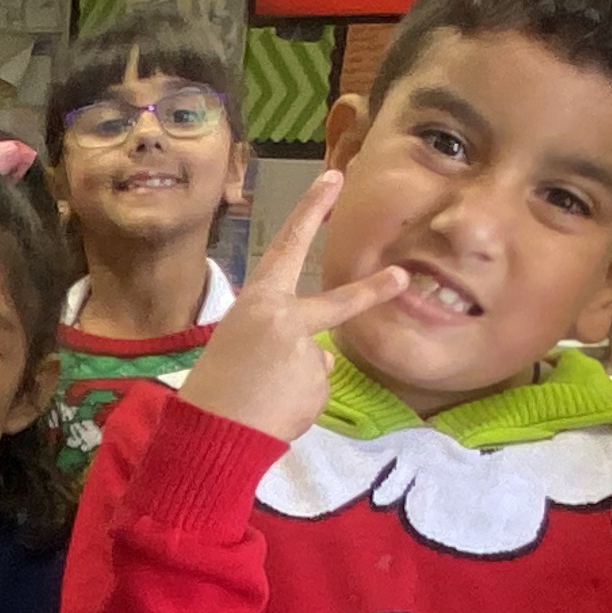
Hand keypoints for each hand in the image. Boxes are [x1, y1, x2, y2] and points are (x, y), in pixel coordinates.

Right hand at [172, 170, 414, 446]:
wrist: (210, 433)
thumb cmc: (213, 387)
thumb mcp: (240, 347)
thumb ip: (284, 340)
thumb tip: (324, 357)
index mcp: (257, 300)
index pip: (288, 245)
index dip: (310, 210)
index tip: (333, 179)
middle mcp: (286, 318)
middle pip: (338, 304)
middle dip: (373, 290)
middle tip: (402, 276)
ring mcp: (307, 353)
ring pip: (314, 365)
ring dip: (293, 385)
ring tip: (261, 402)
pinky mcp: (317, 385)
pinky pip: (314, 393)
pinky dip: (298, 406)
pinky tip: (273, 414)